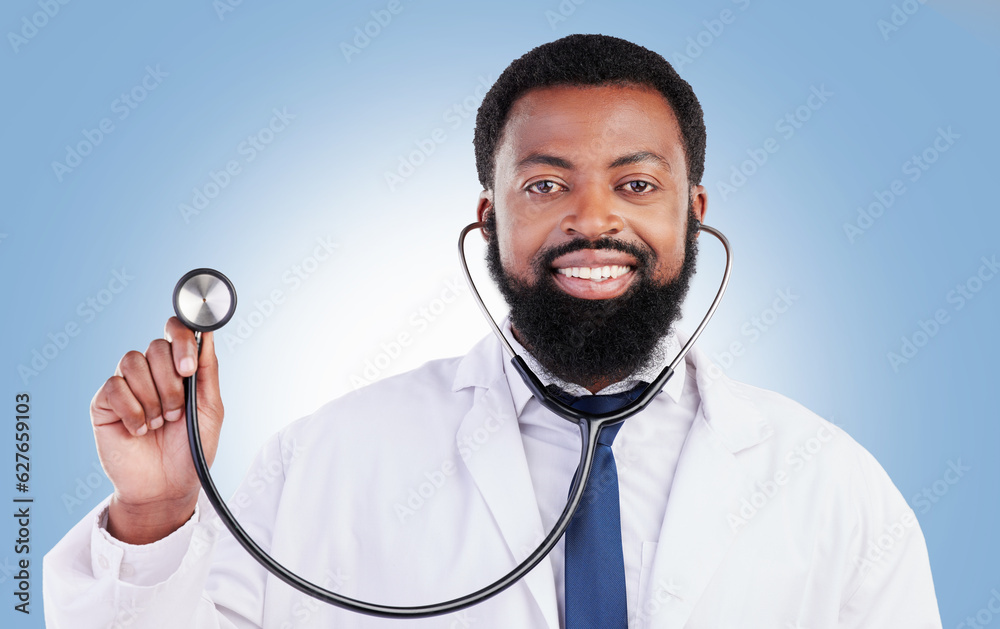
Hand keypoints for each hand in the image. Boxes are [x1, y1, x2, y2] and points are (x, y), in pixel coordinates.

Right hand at [91, 317, 224, 543]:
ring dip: (152, 398)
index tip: (189, 368)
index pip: (174, 330)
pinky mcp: (104, 403)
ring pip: (132, 362)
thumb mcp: (211, 409)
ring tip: (160, 423)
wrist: (167, 487)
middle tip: (176, 413)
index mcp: (178, 368)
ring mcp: (126, 386)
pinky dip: (132, 411)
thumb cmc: (191, 449)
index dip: (180, 340)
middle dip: (171, 383)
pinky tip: (140, 430)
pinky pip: (114, 387)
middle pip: (155, 347)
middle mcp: (151, 372)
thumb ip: (208, 370)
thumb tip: (207, 333)